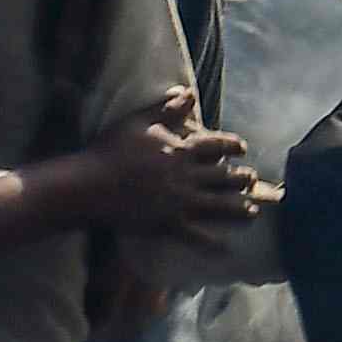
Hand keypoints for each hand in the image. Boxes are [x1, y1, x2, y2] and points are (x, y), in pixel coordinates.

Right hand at [49, 110, 261, 239]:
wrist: (89, 185)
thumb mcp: (138, 121)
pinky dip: (212, 244)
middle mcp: (186, 176)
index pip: (216, 146)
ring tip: (252, 211)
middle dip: (242, 178)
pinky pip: (196, 236)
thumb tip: (189, 92)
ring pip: (219, 206)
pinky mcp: (168, 224)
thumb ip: (167, 109)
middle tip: (252, 179)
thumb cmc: (110, 150)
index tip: (243, 148)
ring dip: (238, 209)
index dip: (232, 146)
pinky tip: (226, 249)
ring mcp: (180, 202)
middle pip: (224, 177)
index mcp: (180, 150)